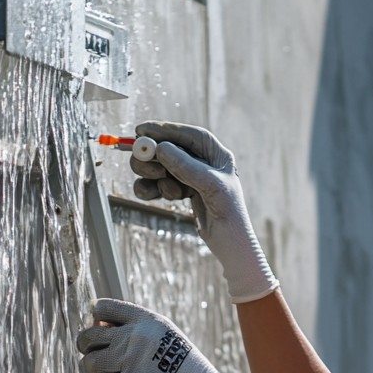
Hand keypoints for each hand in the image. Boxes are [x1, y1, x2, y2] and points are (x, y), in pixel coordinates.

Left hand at [77, 298, 242, 372]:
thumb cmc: (178, 362)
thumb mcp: (162, 333)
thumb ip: (134, 327)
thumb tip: (95, 326)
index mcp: (145, 319)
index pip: (104, 308)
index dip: (93, 315)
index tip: (93, 324)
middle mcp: (135, 336)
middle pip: (91, 335)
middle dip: (84, 344)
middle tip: (87, 351)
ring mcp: (132, 361)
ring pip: (91, 362)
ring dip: (86, 368)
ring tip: (90, 372)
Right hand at [129, 121, 279, 303]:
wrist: (230, 243)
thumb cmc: (230, 212)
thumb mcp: (210, 185)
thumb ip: (186, 166)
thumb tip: (161, 148)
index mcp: (216, 154)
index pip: (188, 135)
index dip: (165, 130)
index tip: (142, 130)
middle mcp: (202, 163)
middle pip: (167, 148)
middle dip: (153, 156)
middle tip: (147, 166)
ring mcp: (189, 178)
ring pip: (158, 167)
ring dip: (153, 176)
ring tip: (167, 191)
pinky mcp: (181, 192)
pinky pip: (156, 185)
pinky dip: (151, 190)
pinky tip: (154, 197)